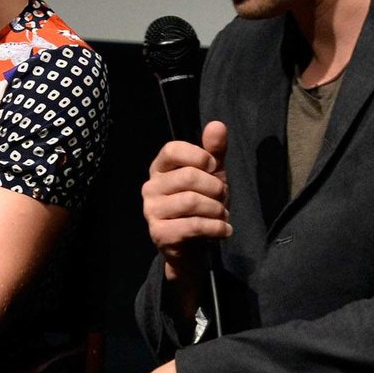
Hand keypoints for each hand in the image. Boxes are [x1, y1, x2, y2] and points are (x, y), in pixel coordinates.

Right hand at [141, 120, 229, 280]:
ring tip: (221, 215)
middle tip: (222, 197)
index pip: (172, 150)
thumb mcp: (212, 175)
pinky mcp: (159, 233)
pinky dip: (216, 227)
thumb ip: (214, 151)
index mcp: (160, 168)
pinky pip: (194, 225)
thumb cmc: (201, 205)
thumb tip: (217, 125)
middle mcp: (150, 187)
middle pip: (188, 176)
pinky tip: (223, 229)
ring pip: (192, 201)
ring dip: (217, 209)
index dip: (198, 155)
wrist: (193, 247)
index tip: (213, 166)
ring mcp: (151, 211)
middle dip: (215, 187)